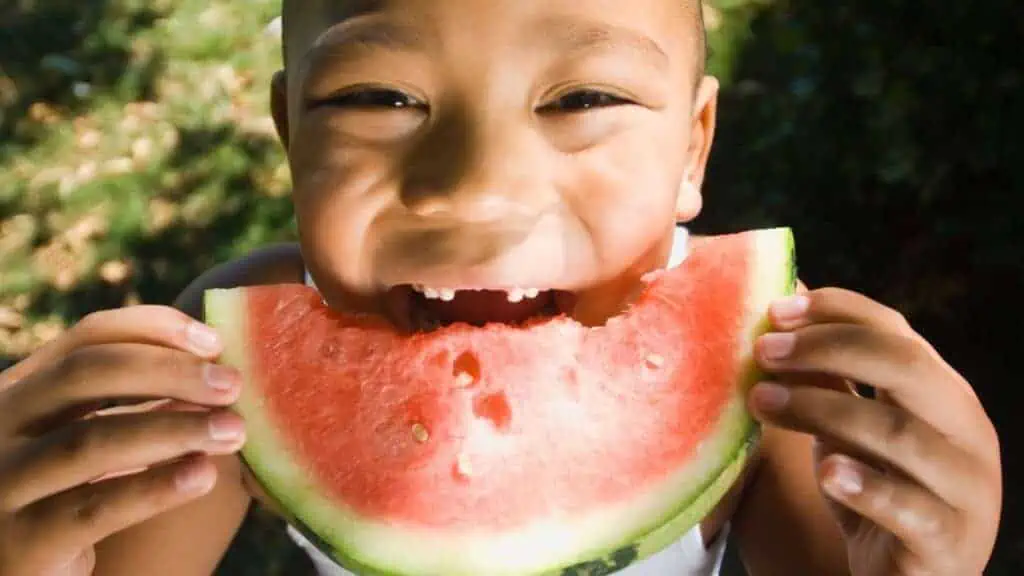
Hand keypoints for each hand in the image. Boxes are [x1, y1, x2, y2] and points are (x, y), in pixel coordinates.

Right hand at [0, 306, 245, 575]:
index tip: (215, 340)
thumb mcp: (91, 437)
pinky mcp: (20, 543)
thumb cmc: (68, 494)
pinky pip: (95, 508)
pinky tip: (203, 476)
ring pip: (91, 439)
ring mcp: (2, 483)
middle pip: (85, 374)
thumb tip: (216, 367)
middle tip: (232, 384)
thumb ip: (136, 402)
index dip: (154, 329)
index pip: (88, 337)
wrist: (21, 571)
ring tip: (233, 430)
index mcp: (21, 388)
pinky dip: (154, 488)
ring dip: (173, 429)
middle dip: (168, 371)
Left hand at [747, 287, 1000, 575]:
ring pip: (900, 432)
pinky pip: (910, 507)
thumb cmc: (875, 492)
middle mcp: (965, 430)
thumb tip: (778, 318)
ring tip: (763, 402)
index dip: (837, 311)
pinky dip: (866, 485)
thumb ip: (827, 380)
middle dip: (828, 349)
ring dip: (822, 409)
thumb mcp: (847, 430)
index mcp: (942, 392)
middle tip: (763, 352)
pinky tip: (825, 471)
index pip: (897, 331)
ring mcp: (967, 486)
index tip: (774, 311)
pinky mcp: (949, 539)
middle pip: (906, 366)